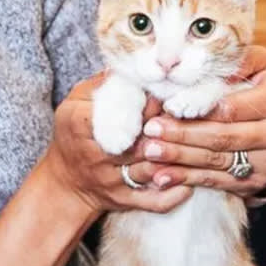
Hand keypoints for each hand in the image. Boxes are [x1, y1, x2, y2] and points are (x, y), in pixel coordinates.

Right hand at [40, 73, 192, 214]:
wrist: (64, 183)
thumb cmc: (73, 135)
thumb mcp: (76, 103)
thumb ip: (103, 84)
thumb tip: (132, 64)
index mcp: (82, 124)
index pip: (122, 110)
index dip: (151, 102)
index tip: (171, 94)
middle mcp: (97, 154)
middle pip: (142, 141)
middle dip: (169, 132)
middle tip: (193, 118)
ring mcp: (111, 180)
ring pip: (152, 170)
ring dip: (178, 160)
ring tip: (201, 146)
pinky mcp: (122, 201)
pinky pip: (152, 201)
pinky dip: (173, 194)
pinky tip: (190, 183)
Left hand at [138, 45, 265, 195]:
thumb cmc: (250, 89)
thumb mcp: (248, 68)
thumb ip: (228, 65)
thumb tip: (193, 64)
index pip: (232, 106)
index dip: (198, 107)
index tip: (168, 107)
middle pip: (224, 135)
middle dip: (183, 133)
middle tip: (152, 131)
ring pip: (218, 159)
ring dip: (180, 157)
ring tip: (151, 152)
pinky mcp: (258, 181)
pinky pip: (217, 180)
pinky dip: (187, 178)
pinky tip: (164, 176)